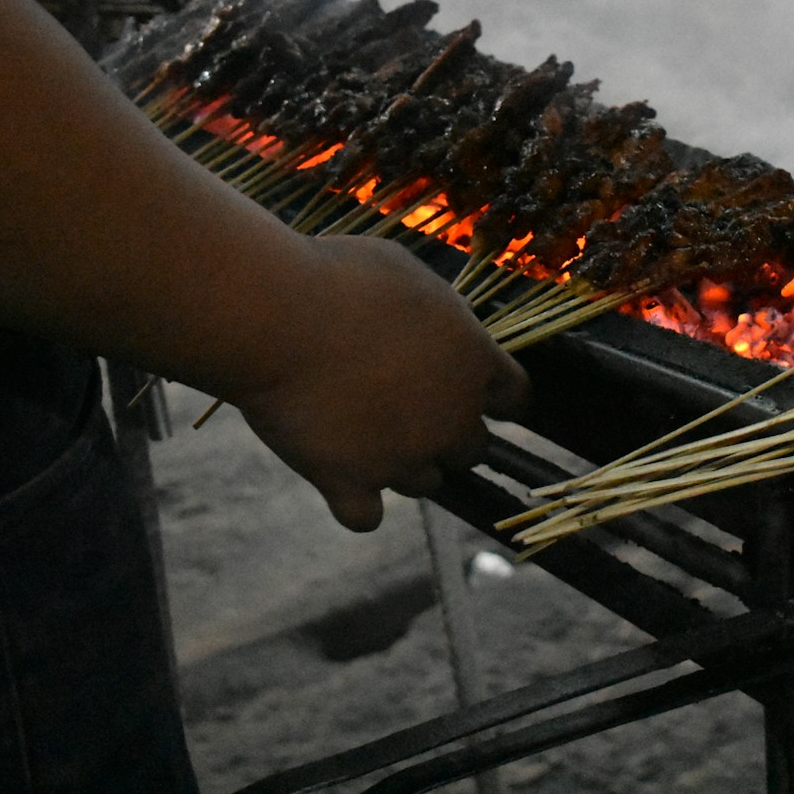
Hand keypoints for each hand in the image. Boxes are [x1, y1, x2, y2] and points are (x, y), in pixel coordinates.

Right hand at [225, 236, 529, 530]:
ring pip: (424, 483)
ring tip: (361, 429)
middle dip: (446, 431)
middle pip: (471, 448)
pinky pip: (366, 516)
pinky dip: (355, 501)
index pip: (515, 397)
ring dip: (401, 462)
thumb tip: (439, 325)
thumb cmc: (343, 280)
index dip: (494, 396)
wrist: (279, 317)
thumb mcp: (410, 276)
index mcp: (475, 362)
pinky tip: (337, 475)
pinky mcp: (352, 484)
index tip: (475, 391)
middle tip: (404, 405)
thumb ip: (438, 314)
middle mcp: (452, 419)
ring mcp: (404, 458)